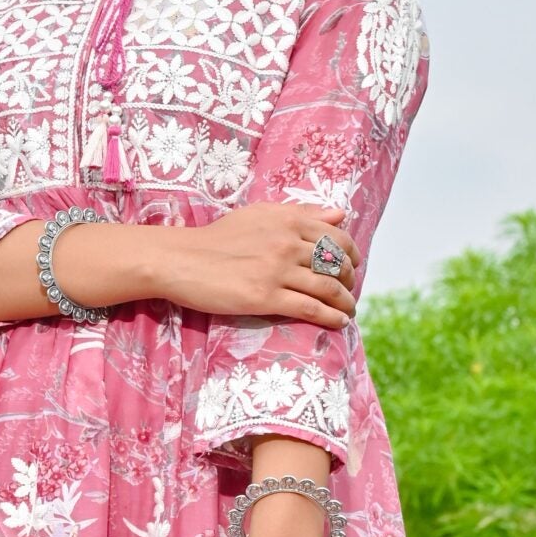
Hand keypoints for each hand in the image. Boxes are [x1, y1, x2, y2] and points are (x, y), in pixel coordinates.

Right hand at [153, 204, 357, 328]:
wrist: (182, 260)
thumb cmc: (217, 238)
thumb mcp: (260, 215)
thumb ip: (301, 213)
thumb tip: (340, 214)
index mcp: (287, 220)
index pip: (335, 237)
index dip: (351, 254)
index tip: (353, 266)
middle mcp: (287, 243)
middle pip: (335, 263)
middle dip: (349, 280)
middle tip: (349, 291)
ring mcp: (277, 271)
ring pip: (327, 288)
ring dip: (345, 302)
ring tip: (348, 311)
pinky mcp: (265, 297)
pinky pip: (309, 308)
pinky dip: (330, 317)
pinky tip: (338, 323)